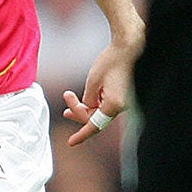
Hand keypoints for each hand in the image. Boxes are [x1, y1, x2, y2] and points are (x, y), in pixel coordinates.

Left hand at [62, 30, 141, 146]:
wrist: (127, 49)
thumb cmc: (110, 62)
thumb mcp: (92, 82)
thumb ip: (88, 99)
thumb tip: (87, 109)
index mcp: (114, 105)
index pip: (94, 125)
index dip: (81, 135)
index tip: (71, 142)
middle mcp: (121, 107)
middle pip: (96, 118)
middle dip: (79, 113)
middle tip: (65, 111)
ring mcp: (123, 103)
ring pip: (100, 112)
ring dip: (85, 107)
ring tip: (69, 97)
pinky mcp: (122, 97)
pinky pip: (105, 106)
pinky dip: (94, 103)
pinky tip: (85, 97)